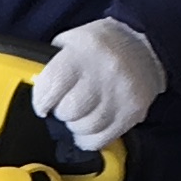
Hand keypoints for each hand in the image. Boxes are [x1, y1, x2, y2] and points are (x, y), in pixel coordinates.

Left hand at [32, 19, 163, 148]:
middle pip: (69, 111)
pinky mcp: (133, 112)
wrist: (145, 45)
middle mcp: (103, 73)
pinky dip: (91, 138)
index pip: (52, 86)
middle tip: (64, 106)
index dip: (42, 100)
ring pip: (86, 128)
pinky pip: (104, 138)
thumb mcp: (71, 41)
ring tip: (79, 115)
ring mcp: (121, 94)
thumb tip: (36, 90)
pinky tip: (90, 129)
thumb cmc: (101, 45)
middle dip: (62, 112)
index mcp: (83, 52)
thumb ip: (53, 64)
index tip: (42, 104)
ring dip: (77, 126)